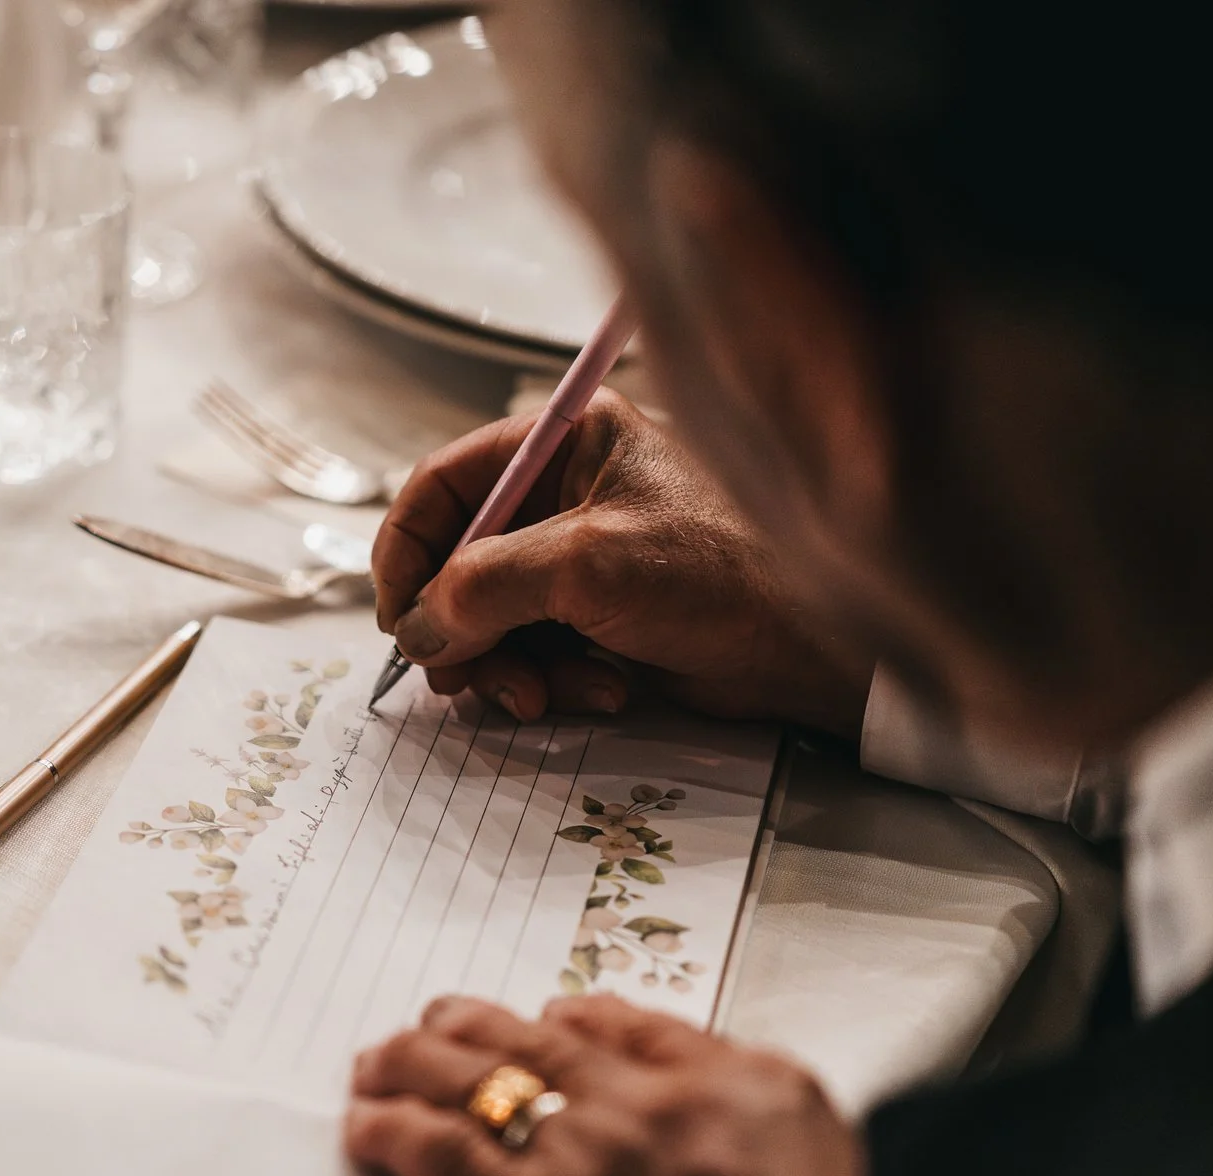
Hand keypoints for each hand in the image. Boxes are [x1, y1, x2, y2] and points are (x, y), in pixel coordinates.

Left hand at [345, 994, 866, 1175]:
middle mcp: (653, 1104)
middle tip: (435, 1025)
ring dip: (415, 1062)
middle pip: (535, 1036)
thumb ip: (755, 1109)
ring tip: (381, 1064)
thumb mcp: (823, 1165)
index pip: (627, 1024)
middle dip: (473, 1026)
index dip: (565, 1020)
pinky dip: (392, 1129)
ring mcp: (588, 1156)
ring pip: (474, 1075)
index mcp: (738, 1086)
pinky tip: (370, 1128)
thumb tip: (704, 1089)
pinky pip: (437, 1148)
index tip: (542, 1021)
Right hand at [372, 394, 873, 732]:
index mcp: (564, 443)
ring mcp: (584, 559)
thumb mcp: (586, 565)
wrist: (815, 645)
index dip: (407, 552)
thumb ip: (483, 587)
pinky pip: (538, 653)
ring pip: (492, 619)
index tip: (397, 618)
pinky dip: (553, 681)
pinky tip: (603, 691)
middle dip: (460, 628)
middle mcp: (568, 494)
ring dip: (508, 667)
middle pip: (458, 562)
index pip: (443, 485)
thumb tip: (417, 627)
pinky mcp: (604, 617)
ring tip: (542, 695)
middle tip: (462, 676)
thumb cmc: (723, 573)